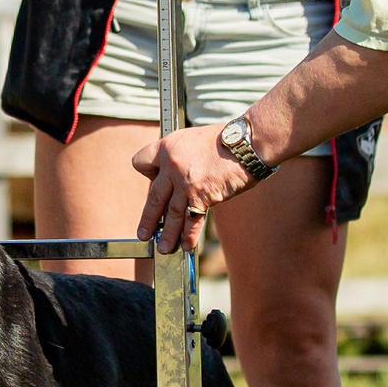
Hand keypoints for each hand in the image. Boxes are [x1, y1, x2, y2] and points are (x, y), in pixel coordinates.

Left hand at [132, 125, 251, 254]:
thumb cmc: (226, 139)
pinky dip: (189, 235)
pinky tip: (186, 245)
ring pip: (171, 213)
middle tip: (144, 233)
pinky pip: (192, 220)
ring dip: (166, 234)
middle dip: (148, 219)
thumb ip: (181, 156)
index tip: (154, 181)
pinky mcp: (202, 196)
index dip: (147, 173)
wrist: (246, 142)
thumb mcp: (193, 138)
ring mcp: (186, 182)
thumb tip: (177, 176)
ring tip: (163, 248)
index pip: (141, 162)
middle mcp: (172, 165)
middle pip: (154, 197)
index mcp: (168, 146)